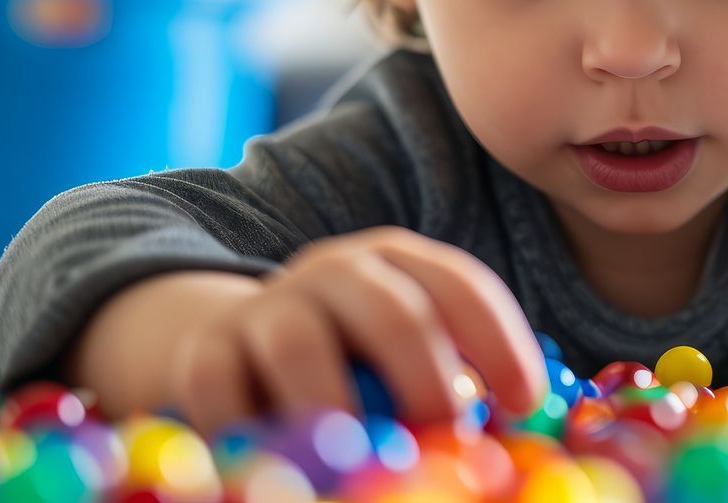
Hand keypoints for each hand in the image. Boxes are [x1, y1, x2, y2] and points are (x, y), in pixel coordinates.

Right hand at [167, 227, 546, 432]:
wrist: (244, 343)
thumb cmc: (358, 360)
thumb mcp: (409, 352)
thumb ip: (459, 380)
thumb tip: (518, 435)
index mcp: (398, 261)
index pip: (461, 285)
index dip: (499, 342)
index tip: (520, 403)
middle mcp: (335, 271)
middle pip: (391, 312)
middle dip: (427, 380)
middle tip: (444, 434)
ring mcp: (269, 306)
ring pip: (301, 347)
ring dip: (340, 412)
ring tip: (362, 461)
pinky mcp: (207, 350)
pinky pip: (219, 387)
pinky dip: (249, 432)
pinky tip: (282, 466)